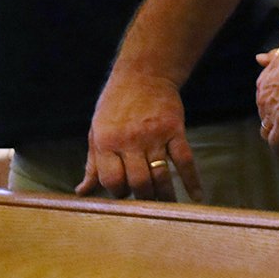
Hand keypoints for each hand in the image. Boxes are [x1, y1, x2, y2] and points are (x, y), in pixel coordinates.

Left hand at [77, 66, 201, 201]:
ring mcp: (154, 135)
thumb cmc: (115, 105)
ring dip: (164, 195)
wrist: (143, 73)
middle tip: (147, 201)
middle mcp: (129, 139)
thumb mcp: (96, 130)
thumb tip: (82, 192)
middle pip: (138, 182)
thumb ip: (92, 164)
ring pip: (161, 176)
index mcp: (106, 141)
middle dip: (143, 198)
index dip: (118, 192)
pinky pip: (185, 160)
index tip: (125, 193)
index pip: (111, 180)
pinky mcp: (174, 129)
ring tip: (166, 204)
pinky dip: (192, 180)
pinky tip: (196, 195)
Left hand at [254, 44, 278, 151]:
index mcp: (263, 83)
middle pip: (264, 119)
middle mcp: (263, 98)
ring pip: (268, 132)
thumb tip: (258, 58)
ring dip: (276, 140)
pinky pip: (276, 142)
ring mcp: (271, 111)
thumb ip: (269, 58)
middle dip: (273, 127)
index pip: (263, 104)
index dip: (272, 112)